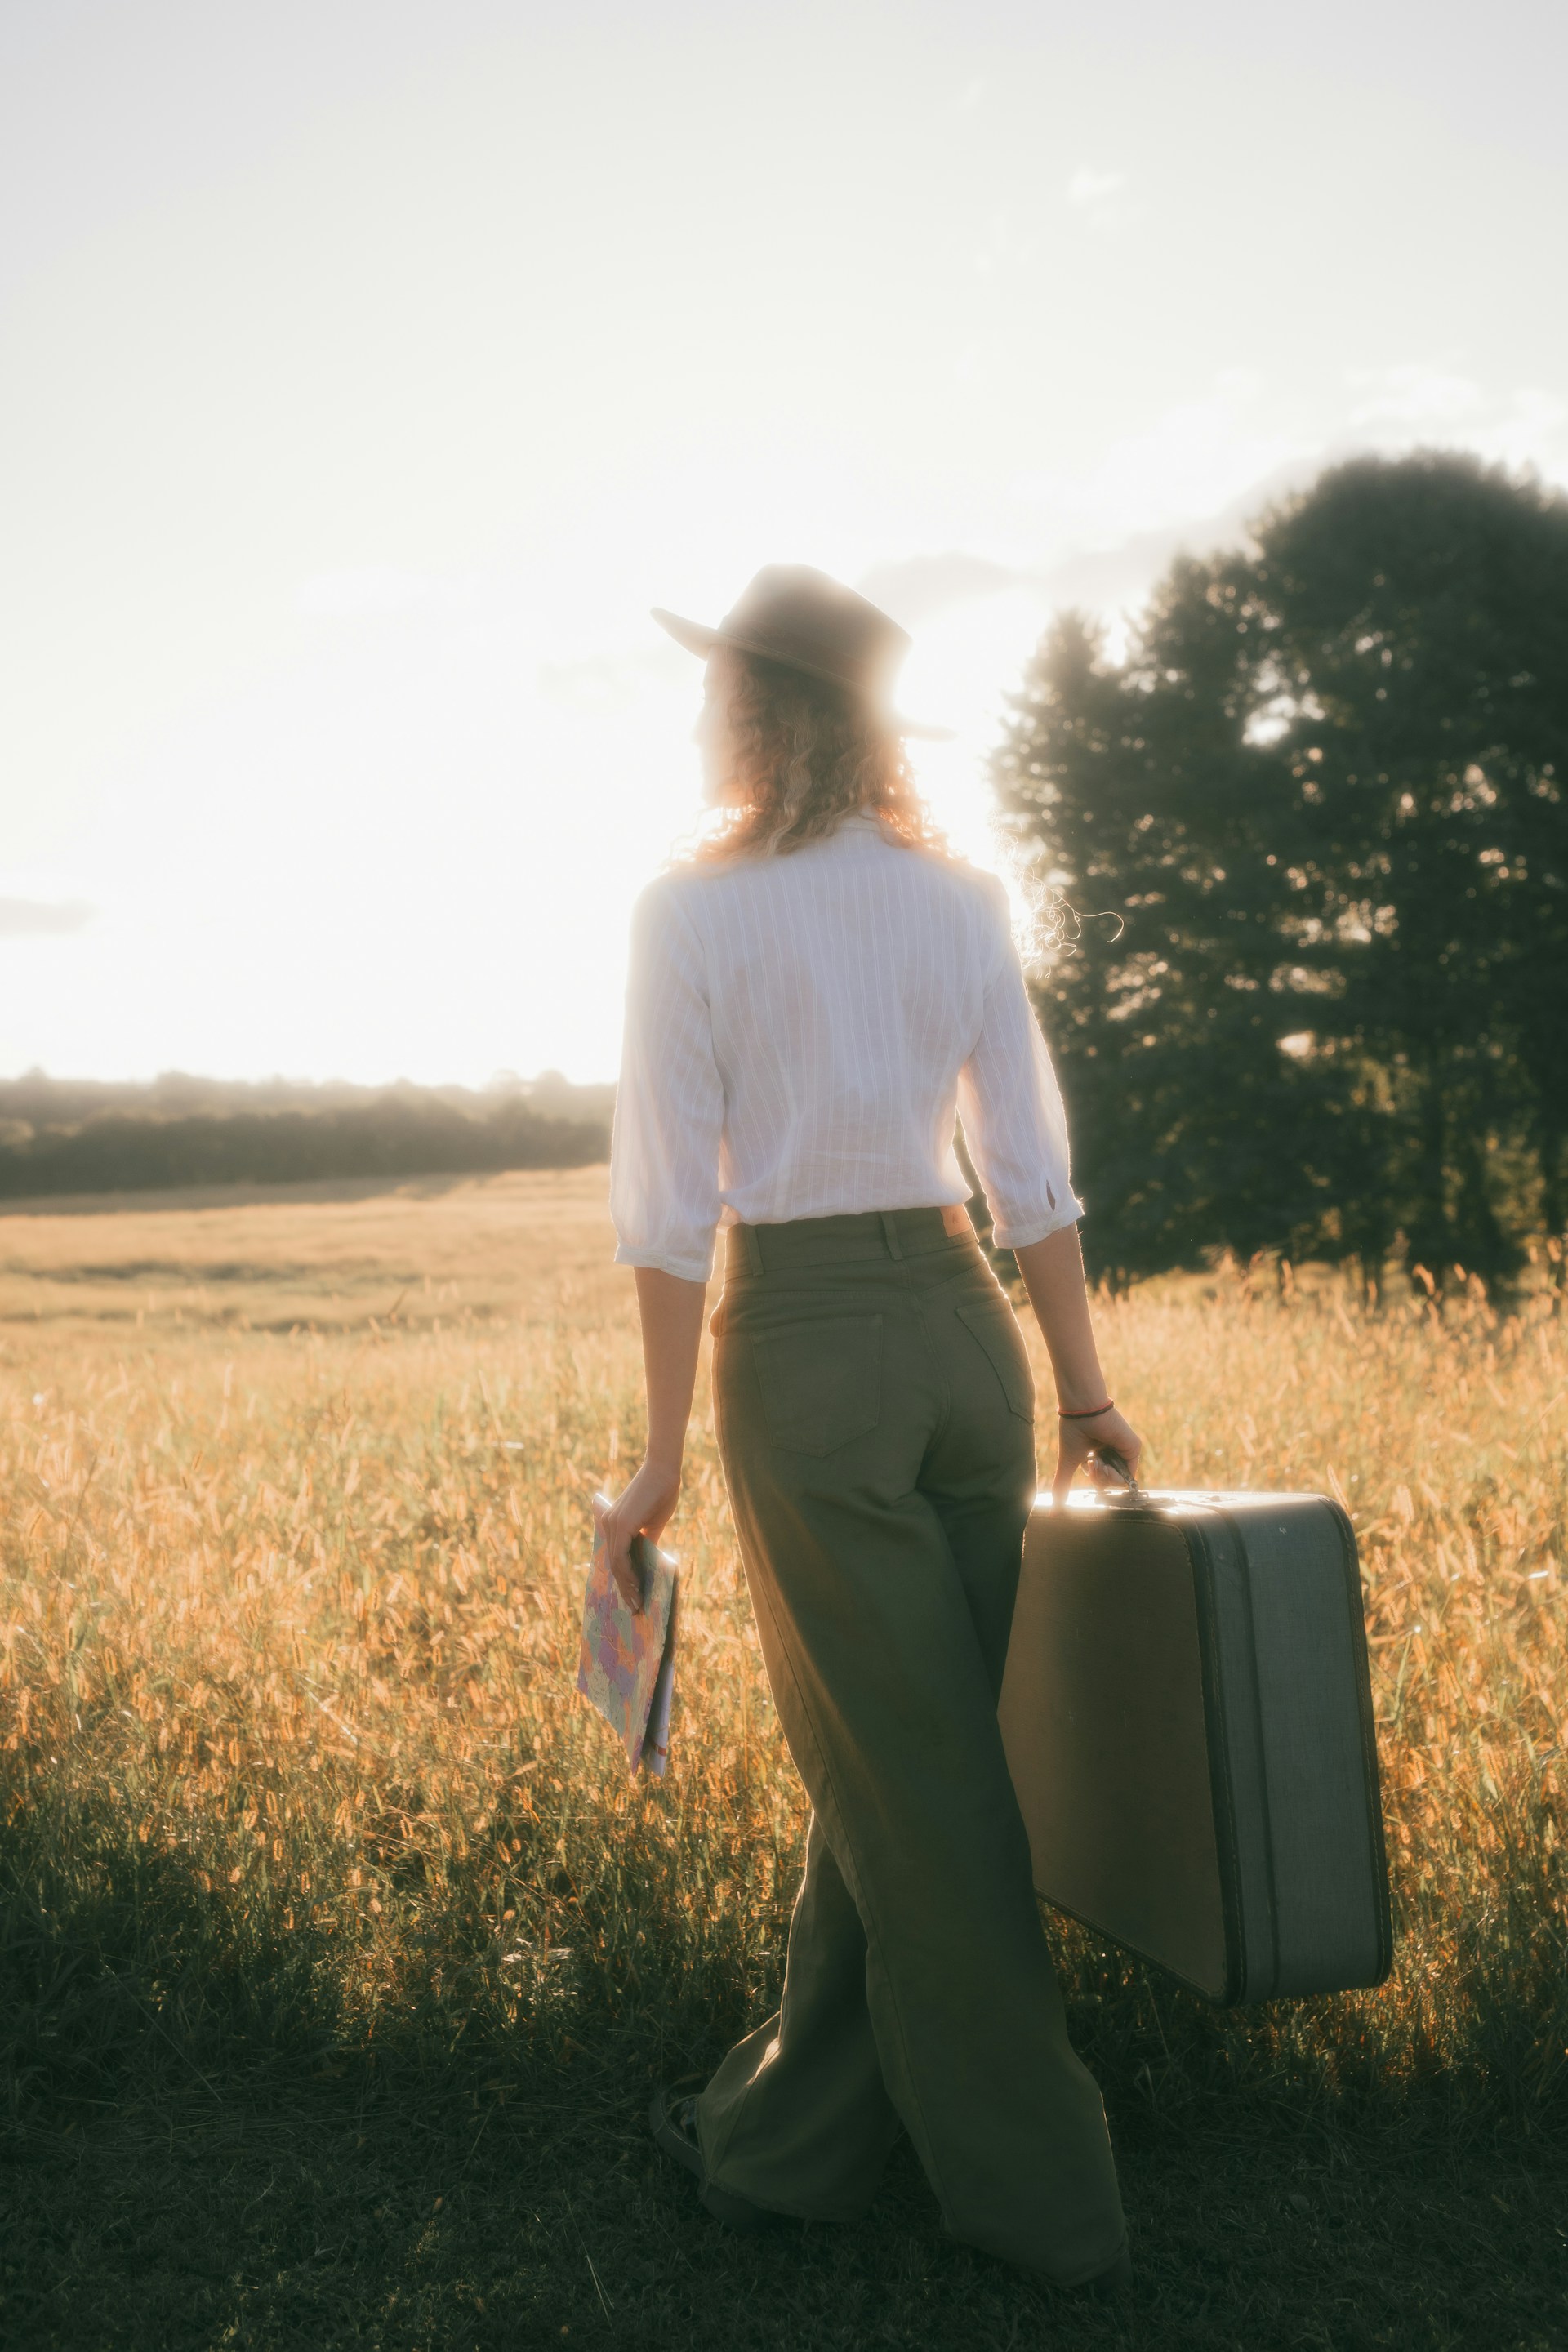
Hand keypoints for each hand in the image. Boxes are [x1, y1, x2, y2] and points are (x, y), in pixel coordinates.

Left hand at [593, 1456, 680, 1611]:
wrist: (664, 1470)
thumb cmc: (662, 1492)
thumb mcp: (653, 1523)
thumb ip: (647, 1541)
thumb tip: (648, 1563)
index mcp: (613, 1523)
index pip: (615, 1557)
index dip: (622, 1579)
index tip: (631, 1596)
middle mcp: (608, 1524)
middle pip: (613, 1563)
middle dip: (624, 1588)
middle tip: (634, 1607)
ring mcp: (612, 1524)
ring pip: (616, 1563)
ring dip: (626, 1585)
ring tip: (637, 1602)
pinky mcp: (621, 1524)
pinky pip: (621, 1556)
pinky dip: (628, 1573)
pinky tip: (637, 1586)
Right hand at [1051, 1404, 1142, 1505]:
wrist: (1083, 1411)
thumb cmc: (1074, 1431)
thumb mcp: (1069, 1463)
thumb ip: (1062, 1486)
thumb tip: (1052, 1513)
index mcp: (1099, 1453)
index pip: (1100, 1478)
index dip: (1094, 1479)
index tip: (1087, 1465)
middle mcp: (1113, 1452)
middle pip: (1110, 1482)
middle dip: (1099, 1479)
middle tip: (1092, 1463)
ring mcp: (1124, 1450)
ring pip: (1119, 1482)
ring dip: (1105, 1477)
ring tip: (1097, 1461)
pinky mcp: (1133, 1447)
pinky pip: (1129, 1475)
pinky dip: (1115, 1475)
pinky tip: (1105, 1462)